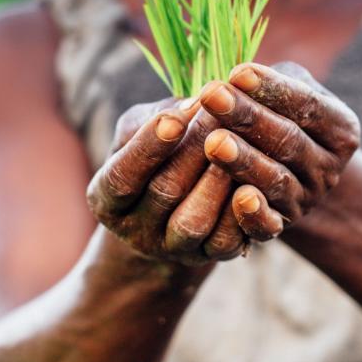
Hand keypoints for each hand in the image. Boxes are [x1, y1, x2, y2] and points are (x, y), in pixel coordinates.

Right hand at [87, 99, 246, 265]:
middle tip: (219, 114)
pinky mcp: (209, 256)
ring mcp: (173, 248)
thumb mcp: (140, 130)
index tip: (174, 119)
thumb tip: (192, 106)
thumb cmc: (155, 151)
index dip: (147, 148)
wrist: (173, 202)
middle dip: (193, 151)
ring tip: (236, 143)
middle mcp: (135, 230)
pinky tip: (253, 180)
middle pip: (163, 193)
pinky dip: (242, 211)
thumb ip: (155, 117)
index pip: (121, 177)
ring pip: (195, 221)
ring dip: (218, 180)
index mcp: (107, 200)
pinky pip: (227, 241)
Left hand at [200, 62, 360, 240]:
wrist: (291, 171)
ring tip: (213, 141)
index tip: (237, 72)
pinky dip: (254, 214)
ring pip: (276, 180)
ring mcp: (306, 199)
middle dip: (248, 117)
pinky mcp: (281, 224)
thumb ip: (270, 85)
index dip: (272, 89)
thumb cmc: (282, 117)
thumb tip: (231, 81)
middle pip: (288, 141)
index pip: (307, 105)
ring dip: (244, 161)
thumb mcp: (288, 94)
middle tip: (212, 96)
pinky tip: (238, 197)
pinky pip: (268, 225)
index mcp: (339, 128)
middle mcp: (327, 167)